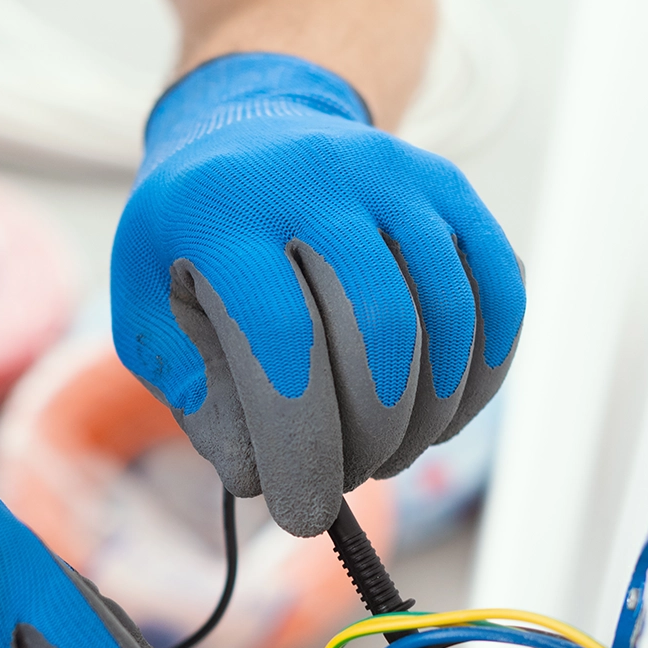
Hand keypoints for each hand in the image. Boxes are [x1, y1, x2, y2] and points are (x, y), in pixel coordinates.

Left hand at [112, 52, 524, 536]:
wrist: (249, 132)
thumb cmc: (194, 243)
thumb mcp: (150, 308)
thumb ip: (191, 392)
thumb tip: (260, 472)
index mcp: (224, 207)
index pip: (283, 340)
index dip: (302, 443)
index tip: (304, 514)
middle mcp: (319, 173)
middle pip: (379, 330)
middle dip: (370, 435)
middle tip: (344, 479)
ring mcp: (397, 175)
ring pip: (447, 316)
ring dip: (426, 417)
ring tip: (386, 455)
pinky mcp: (452, 192)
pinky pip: (497, 294)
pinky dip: (480, 375)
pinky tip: (441, 418)